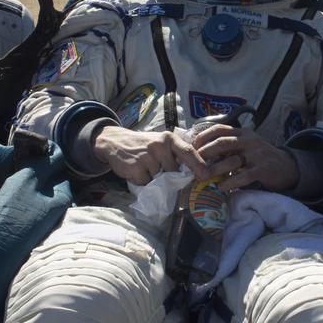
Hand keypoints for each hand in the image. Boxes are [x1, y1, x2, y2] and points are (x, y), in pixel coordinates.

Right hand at [92, 125, 207, 185]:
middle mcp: (159, 146)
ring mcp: (147, 157)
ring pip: (159, 179)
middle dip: (167, 174)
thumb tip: (193, 173)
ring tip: (144, 167)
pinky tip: (136, 170)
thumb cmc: (143, 144)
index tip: (206, 175)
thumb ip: (175, 153)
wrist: (115, 142)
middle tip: (156, 167)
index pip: (188, 151)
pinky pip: (146, 183)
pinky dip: (142, 181)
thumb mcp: (161, 142)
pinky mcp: (136, 168)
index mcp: (169, 138)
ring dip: (153, 178)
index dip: (198, 164)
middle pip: (173, 171)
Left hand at [191, 125, 298, 192]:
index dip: (203, 137)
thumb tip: (201, 154)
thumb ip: (228, 147)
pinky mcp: (263, 168)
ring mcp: (257, 154)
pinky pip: (244, 175)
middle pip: (222, 143)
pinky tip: (221, 187)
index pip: (219, 129)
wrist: (286, 166)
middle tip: (193, 164)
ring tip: (203, 177)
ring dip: (215, 169)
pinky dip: (231, 181)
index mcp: (242, 132)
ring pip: (232, 160)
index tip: (192, 147)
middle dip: (205, 153)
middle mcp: (249, 140)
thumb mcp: (245, 146)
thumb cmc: (259, 157)